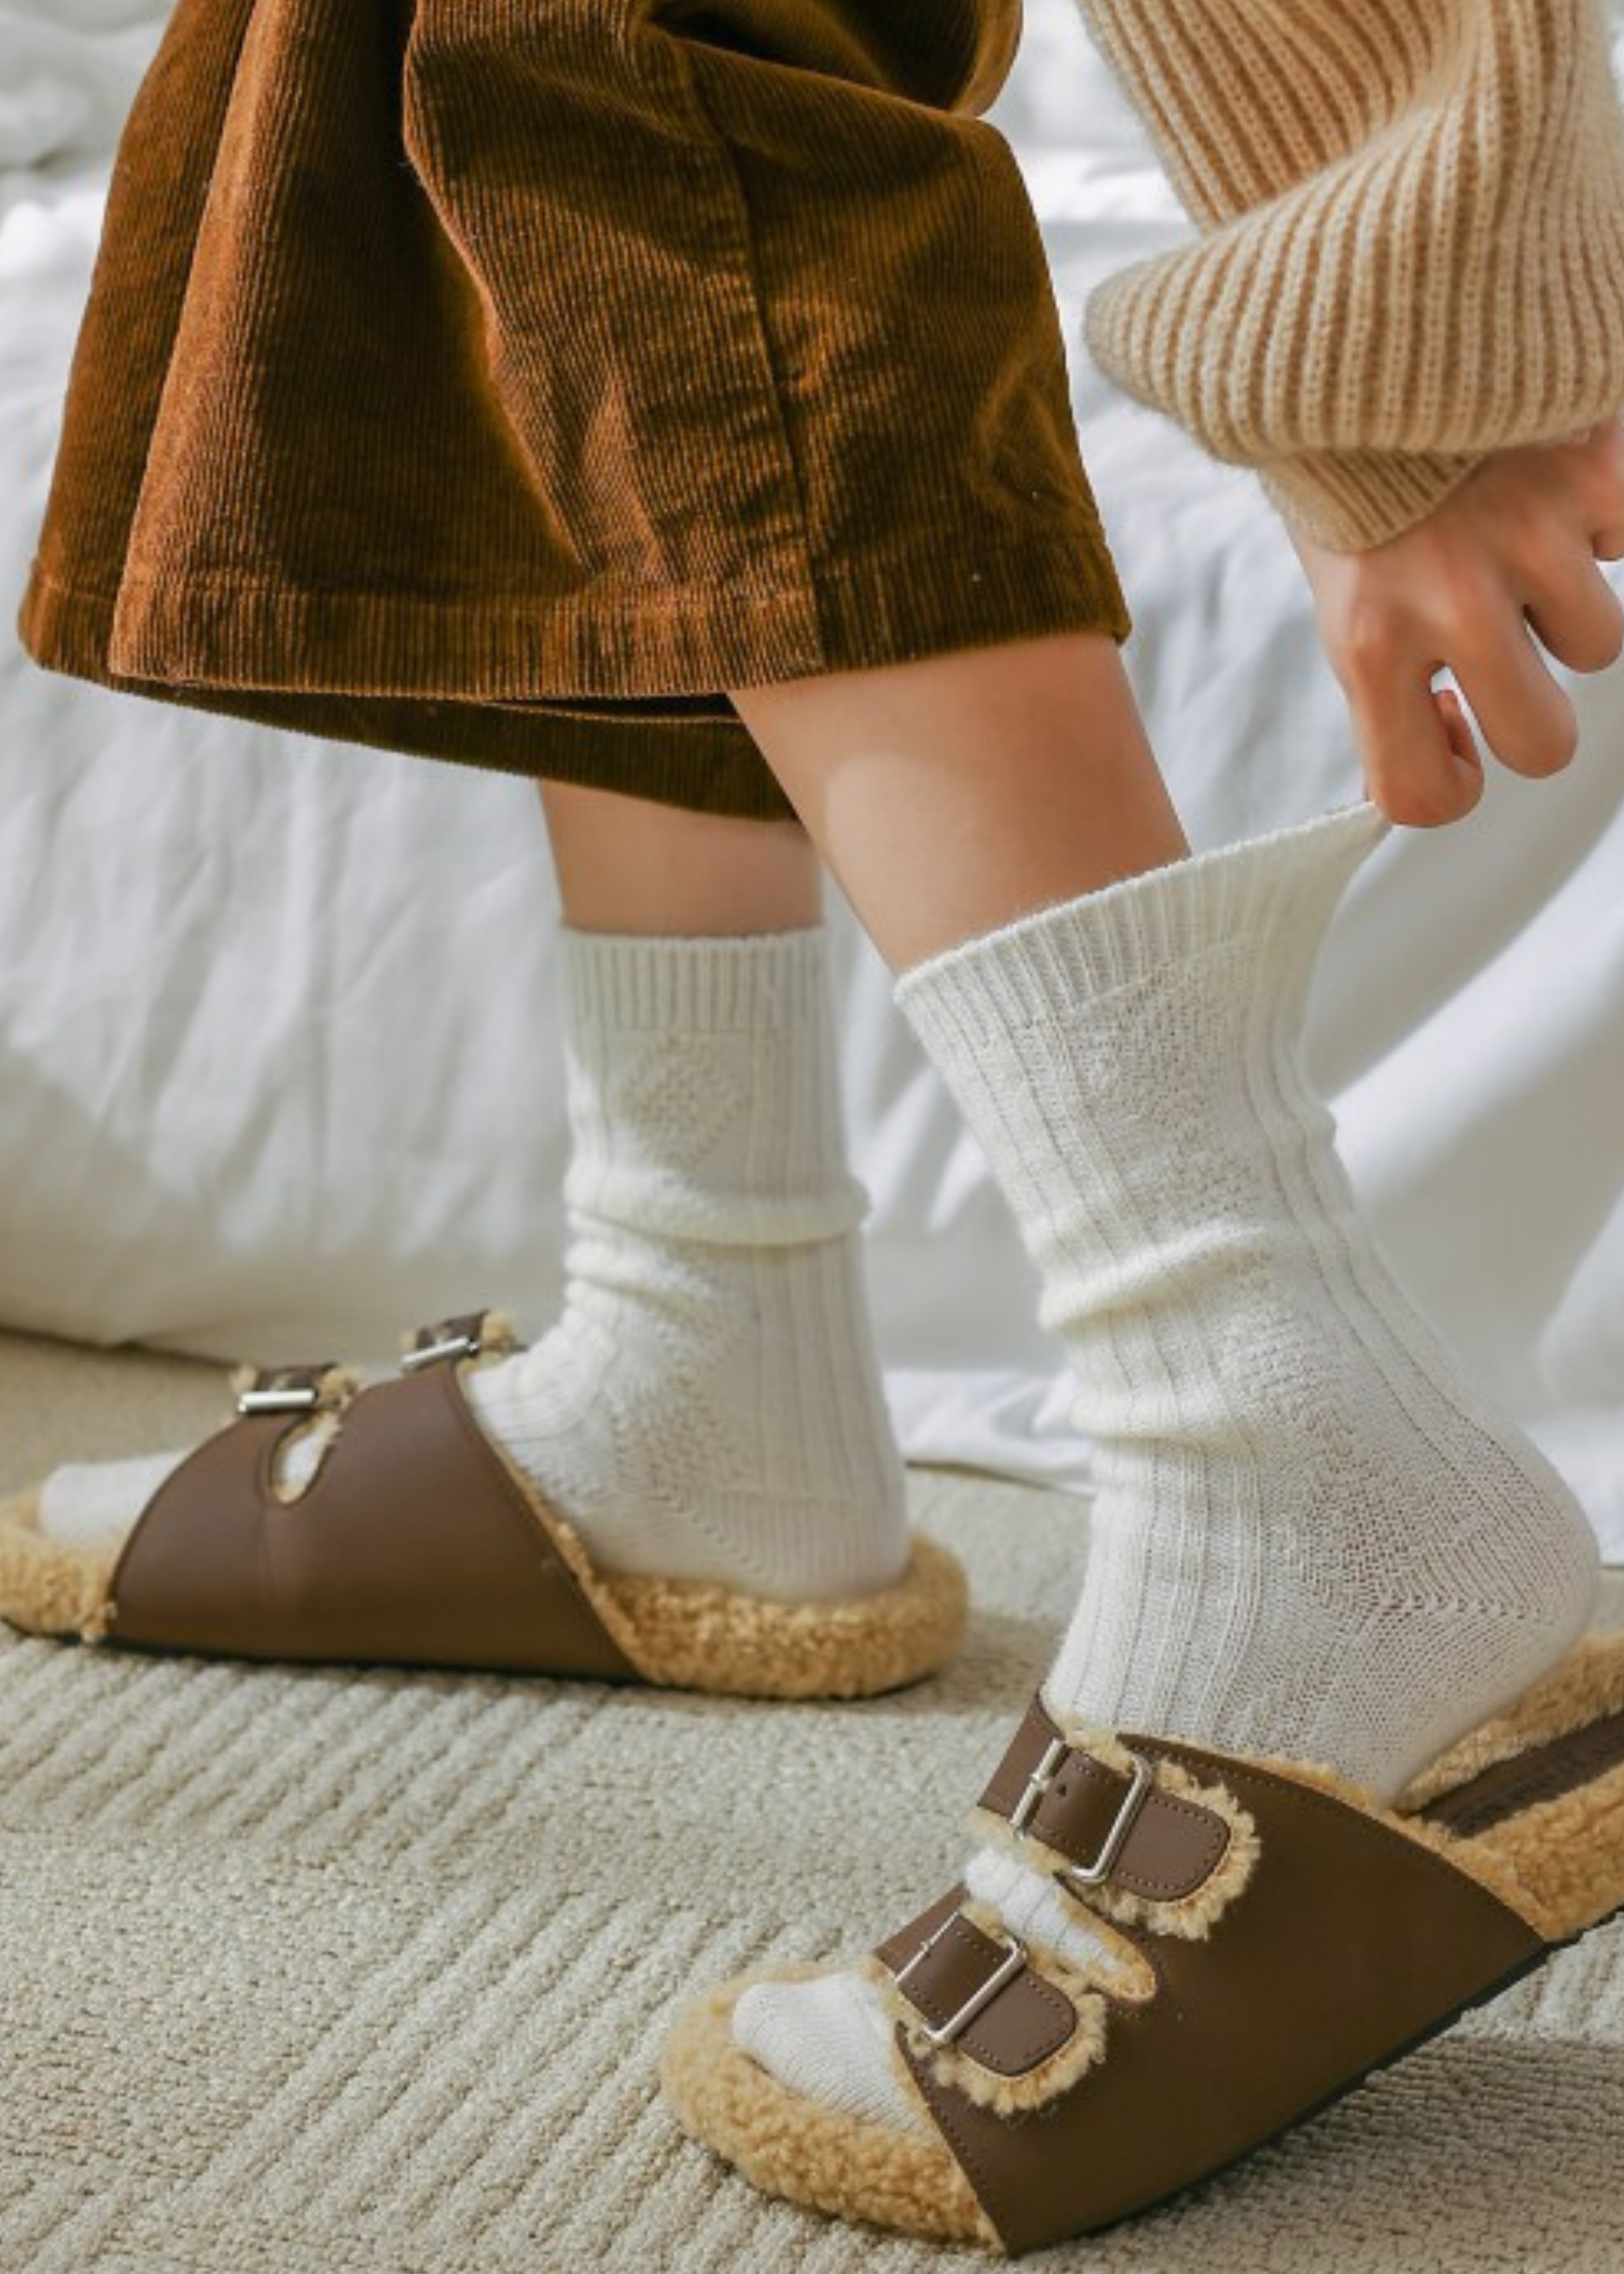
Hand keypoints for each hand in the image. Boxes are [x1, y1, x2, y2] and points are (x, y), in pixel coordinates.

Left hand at [1287, 418, 1623, 825]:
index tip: (1449, 725)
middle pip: (1545, 745)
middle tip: (1512, 654)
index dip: (1450, 782)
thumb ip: (1388, 657)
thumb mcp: (1338, 573)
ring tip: (1514, 531)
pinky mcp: (1596, 469)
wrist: (1364, 309)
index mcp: (1368, 641)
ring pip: (1597, 643)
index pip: (1422, 798)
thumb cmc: (1344, 449)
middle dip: (1535, 713)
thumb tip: (1446, 725)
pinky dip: (1603, 514)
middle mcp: (1453, 603)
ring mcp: (1534, 537)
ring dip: (1567, 600)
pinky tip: (1550, 473)